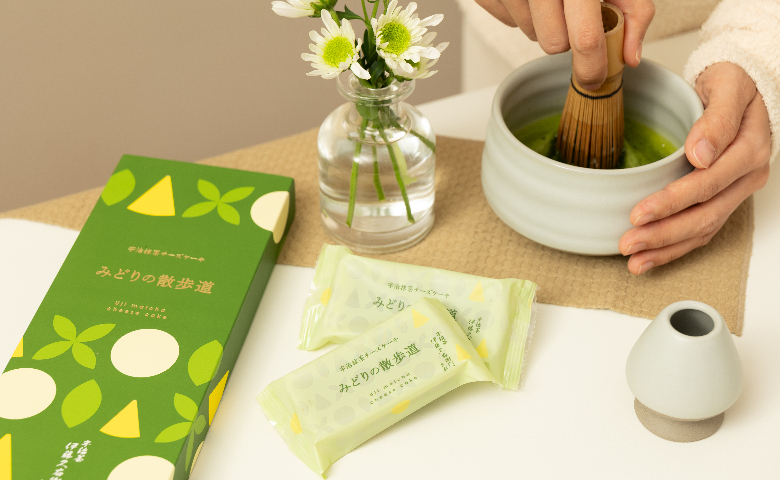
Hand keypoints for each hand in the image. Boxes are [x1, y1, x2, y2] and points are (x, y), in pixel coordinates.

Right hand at [474, 0, 653, 88]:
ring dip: (542, 23)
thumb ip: (634, 11)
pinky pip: (507, 21)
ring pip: (529, 34)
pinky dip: (520, 12)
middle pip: (553, 44)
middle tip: (573, 12)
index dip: (591, 66)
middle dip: (566, 36)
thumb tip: (629, 56)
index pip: (585, 38)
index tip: (594, 78)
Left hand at [618, 62, 770, 273]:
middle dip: (663, 233)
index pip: (707, 184)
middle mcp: (745, 177)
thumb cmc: (730, 82)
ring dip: (666, 248)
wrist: (739, 86)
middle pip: (704, 215)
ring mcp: (735, 191)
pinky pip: (701, 230)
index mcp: (748, 150)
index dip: (672, 202)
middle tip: (628, 243)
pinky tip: (649, 258)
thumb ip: (717, 118)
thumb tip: (702, 154)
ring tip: (634, 261)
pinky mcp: (722, 199)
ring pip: (702, 229)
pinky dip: (674, 248)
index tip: (638, 212)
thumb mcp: (727, 85)